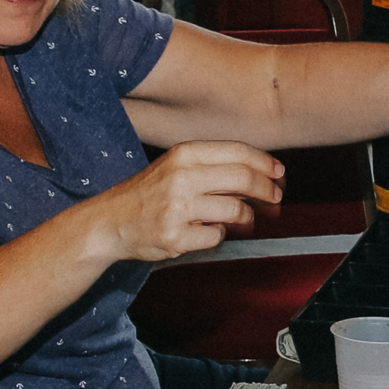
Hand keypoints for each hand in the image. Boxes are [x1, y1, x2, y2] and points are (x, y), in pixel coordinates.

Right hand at [87, 142, 283, 263]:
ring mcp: (178, 208)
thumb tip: (263, 175)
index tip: (279, 173)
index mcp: (184, 154)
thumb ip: (213, 167)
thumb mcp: (175, 167)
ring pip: (235, 210)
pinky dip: (218, 236)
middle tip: (275, 199)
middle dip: (267, 190)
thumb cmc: (147, 194)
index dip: (266, 163)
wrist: (108, 222)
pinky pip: (217, 236)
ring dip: (246, 218)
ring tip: (243, 220)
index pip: (238, 152)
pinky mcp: (176, 236)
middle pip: (243, 178)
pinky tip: (205, 231)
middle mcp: (181, 177)